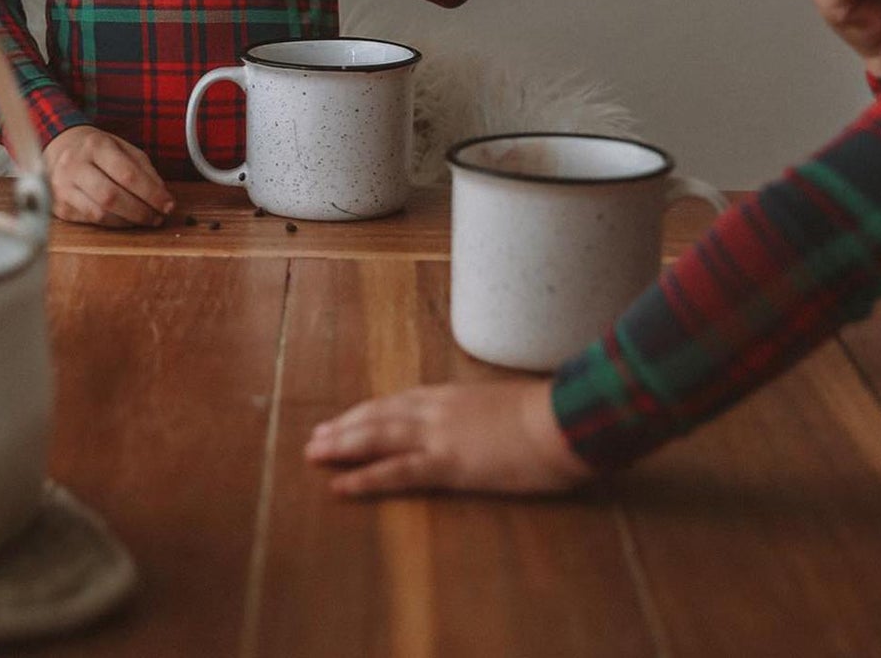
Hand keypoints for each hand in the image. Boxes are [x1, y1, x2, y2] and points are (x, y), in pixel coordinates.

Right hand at [42, 126, 172, 227]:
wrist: (60, 148)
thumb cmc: (98, 150)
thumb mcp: (123, 148)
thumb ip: (144, 170)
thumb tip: (162, 197)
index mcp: (95, 145)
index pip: (127, 174)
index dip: (151, 193)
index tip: (168, 205)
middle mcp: (74, 165)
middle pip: (112, 197)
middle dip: (141, 211)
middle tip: (158, 217)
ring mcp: (62, 187)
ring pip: (100, 213)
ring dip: (128, 221)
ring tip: (146, 220)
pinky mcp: (59, 207)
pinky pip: (90, 221)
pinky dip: (113, 223)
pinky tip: (126, 220)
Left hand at [304, 380, 593, 497]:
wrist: (566, 419)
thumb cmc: (550, 416)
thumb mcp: (510, 408)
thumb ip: (487, 415)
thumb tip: (484, 423)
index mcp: (454, 394)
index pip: (400, 401)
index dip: (370, 411)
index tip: (346, 417)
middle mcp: (438, 408)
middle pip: (380, 414)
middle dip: (346, 426)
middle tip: (316, 437)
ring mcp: (440, 434)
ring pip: (378, 436)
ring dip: (343, 444)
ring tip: (314, 454)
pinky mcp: (448, 462)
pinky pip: (397, 472)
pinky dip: (365, 478)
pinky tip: (341, 486)